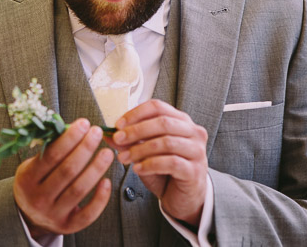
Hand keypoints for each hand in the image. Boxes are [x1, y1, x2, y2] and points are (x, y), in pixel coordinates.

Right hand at [13, 118, 113, 238]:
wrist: (29, 216)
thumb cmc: (35, 182)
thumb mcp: (33, 165)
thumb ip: (50, 149)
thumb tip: (74, 127)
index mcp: (27, 178)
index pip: (51, 155)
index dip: (69, 138)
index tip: (84, 123)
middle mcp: (38, 198)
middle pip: (67, 171)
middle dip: (85, 149)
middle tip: (97, 132)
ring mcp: (52, 214)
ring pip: (79, 189)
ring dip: (96, 169)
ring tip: (107, 152)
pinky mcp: (67, 226)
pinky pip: (87, 214)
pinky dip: (100, 198)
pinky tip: (107, 181)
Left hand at [108, 100, 207, 226]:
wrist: (183, 199)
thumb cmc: (165, 172)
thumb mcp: (144, 153)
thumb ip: (130, 142)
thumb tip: (108, 133)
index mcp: (181, 121)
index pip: (157, 107)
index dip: (136, 114)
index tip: (118, 125)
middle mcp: (193, 132)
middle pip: (163, 122)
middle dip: (136, 130)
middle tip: (118, 139)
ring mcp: (197, 151)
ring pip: (166, 142)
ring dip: (140, 149)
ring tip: (124, 158)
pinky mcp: (195, 171)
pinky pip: (171, 163)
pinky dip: (150, 164)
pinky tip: (137, 169)